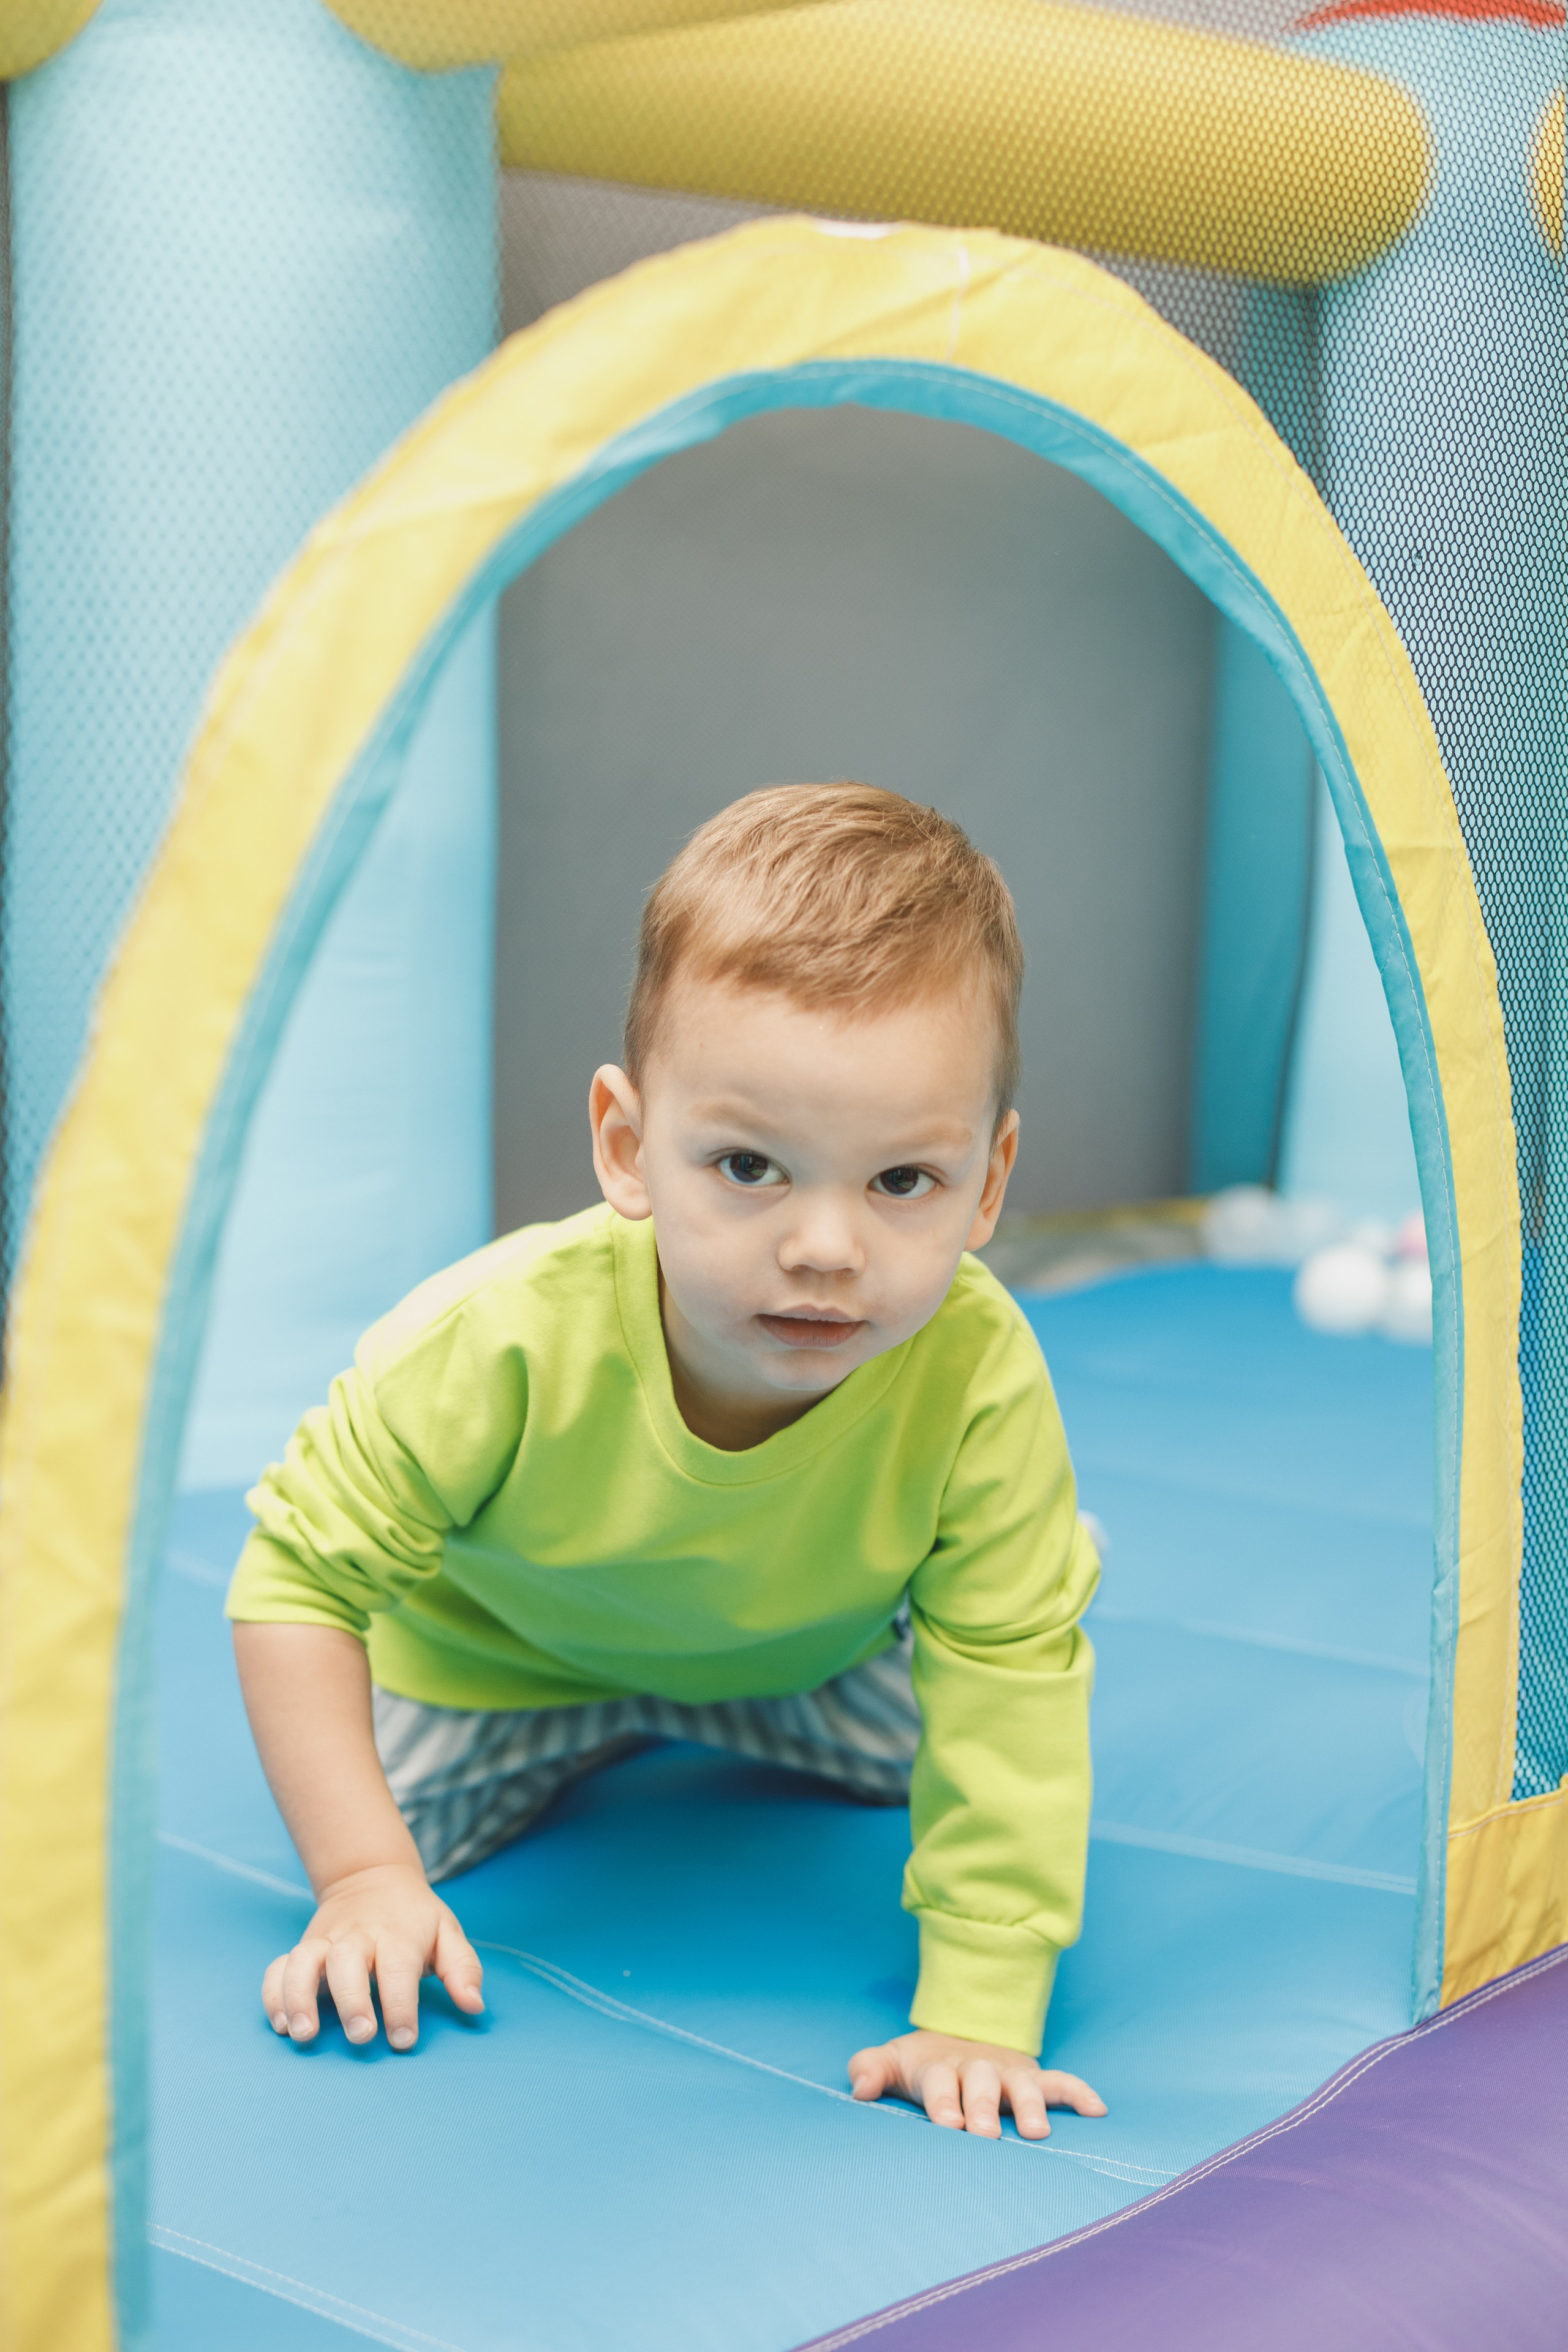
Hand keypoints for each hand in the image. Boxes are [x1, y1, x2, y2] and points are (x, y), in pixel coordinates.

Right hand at [262, 1861, 484, 2051]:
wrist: (372, 1875)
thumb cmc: (415, 1917)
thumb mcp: (447, 1932)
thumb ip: (462, 1969)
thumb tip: (474, 2006)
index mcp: (397, 1934)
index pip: (398, 1968)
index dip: (401, 2005)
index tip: (404, 2039)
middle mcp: (357, 1936)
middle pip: (348, 1962)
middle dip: (352, 2001)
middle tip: (361, 2036)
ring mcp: (325, 1941)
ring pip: (303, 1962)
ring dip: (300, 1997)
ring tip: (304, 2034)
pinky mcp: (302, 1948)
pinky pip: (278, 1968)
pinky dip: (274, 1994)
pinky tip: (281, 2024)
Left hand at [848, 2028, 1106, 2138]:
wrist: (958, 2036)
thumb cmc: (921, 2067)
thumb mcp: (890, 2062)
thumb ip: (869, 2069)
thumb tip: (858, 2089)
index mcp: (939, 2068)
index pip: (939, 2082)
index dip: (943, 2102)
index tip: (948, 2125)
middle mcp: (976, 2069)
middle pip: (981, 2082)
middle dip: (983, 2106)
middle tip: (985, 2133)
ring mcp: (1008, 2073)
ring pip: (1022, 2084)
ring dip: (1029, 2105)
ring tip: (1036, 2133)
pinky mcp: (1034, 2077)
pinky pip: (1060, 2082)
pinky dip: (1078, 2093)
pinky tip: (1098, 2111)